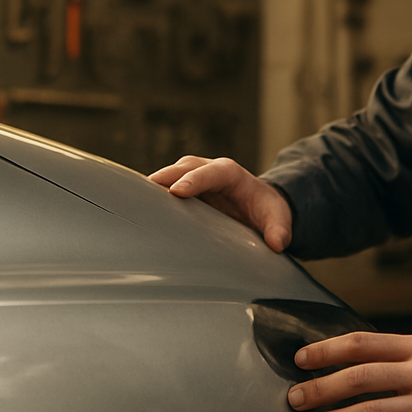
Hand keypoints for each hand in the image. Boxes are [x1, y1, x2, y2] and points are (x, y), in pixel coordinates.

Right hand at [147, 155, 292, 252]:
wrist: (259, 206)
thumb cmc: (267, 210)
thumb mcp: (278, 218)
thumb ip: (279, 230)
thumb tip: (277, 244)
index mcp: (230, 173)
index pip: (209, 173)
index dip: (192, 180)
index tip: (177, 192)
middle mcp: (208, 171)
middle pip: (182, 168)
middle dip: (165, 178)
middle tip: (143, 193)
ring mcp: (193, 179)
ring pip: (169, 175)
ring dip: (152, 186)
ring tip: (131, 200)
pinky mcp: (184, 191)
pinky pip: (164, 189)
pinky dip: (151, 196)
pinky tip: (135, 210)